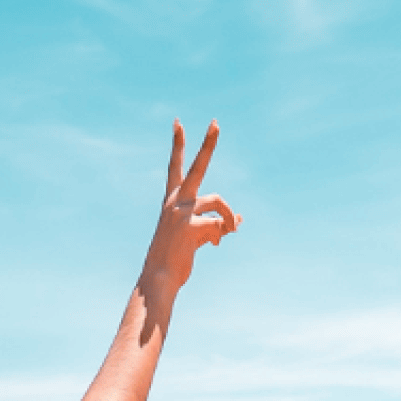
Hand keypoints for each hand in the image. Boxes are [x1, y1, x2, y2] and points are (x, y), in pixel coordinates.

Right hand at [140, 120, 238, 292]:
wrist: (160, 278)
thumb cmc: (175, 257)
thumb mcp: (196, 236)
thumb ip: (215, 224)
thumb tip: (240, 221)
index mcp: (172, 201)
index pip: (174, 167)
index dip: (177, 144)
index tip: (178, 122)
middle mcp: (175, 201)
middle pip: (197, 167)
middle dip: (207, 144)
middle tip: (216, 123)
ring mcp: (181, 213)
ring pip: (218, 201)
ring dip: (229, 216)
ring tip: (231, 230)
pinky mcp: (190, 227)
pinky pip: (218, 225)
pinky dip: (221, 234)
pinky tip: (216, 244)